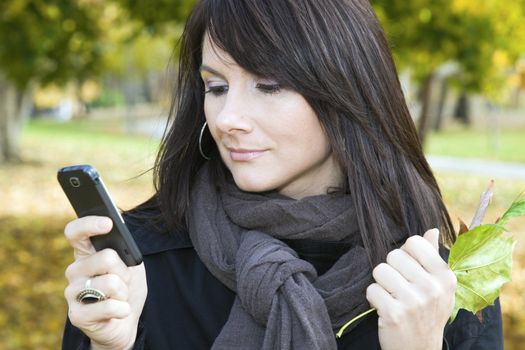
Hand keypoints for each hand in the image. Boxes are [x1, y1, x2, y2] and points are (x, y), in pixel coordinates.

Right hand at [63, 216, 146, 349]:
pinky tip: (120, 311)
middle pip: (106, 257)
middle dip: (125, 271)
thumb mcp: (130, 264)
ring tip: (119, 298)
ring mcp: (72, 292)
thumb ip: (124, 248)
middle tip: (123, 281)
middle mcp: (74, 270)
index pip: (75, 232)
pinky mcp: (76, 315)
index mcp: (84, 254)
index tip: (108, 223)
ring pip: (110, 282)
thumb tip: (120, 232)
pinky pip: (109, 305)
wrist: (124, 322)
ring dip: (124, 292)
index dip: (89, 224)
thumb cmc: (126, 288)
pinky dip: (123, 309)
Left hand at [366, 229, 455, 349]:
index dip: (404, 254)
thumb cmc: (427, 313)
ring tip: (392, 297)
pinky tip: (384, 308)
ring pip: (380, 270)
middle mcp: (432, 288)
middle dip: (390, 270)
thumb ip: (432, 257)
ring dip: (381, 284)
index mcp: (445, 277)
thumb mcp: (438, 286)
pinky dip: (373, 298)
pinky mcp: (394, 314)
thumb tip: (432, 230)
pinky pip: (371, 289)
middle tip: (398, 287)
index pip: (414, 242)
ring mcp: (414, 302)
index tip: (408, 270)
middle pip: (393, 255)